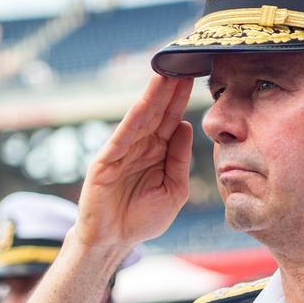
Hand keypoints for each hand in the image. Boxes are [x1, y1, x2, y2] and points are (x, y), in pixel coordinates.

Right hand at [77, 74, 193, 252]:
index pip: (172, 119)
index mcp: (157, 151)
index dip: (183, 98)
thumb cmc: (142, 218)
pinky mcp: (106, 160)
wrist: (113, 241)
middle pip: (159, 111)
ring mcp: (122, 150)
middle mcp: (140, 145)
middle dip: (171, 87)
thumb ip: (179, 159)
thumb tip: (186, 126)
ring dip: (154, 95)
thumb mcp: (174, 190)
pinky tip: (145, 102)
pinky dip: (134, 118)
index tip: (197, 74)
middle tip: (185, 61)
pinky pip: (123, 135)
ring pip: (141, 117)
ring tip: (168, 73)